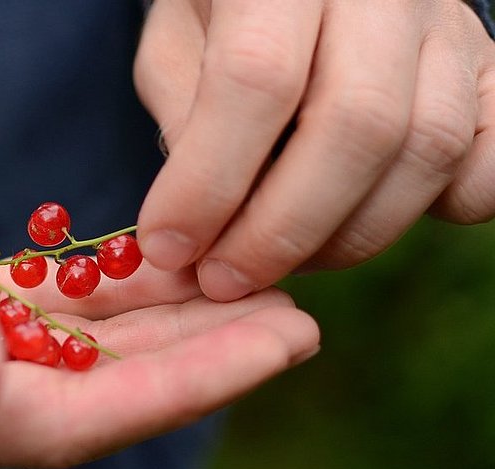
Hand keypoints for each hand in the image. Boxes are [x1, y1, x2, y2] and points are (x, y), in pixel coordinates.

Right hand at [0, 90, 317, 467]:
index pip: (54, 418)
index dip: (170, 390)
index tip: (274, 346)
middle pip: (79, 402)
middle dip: (193, 368)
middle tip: (298, 323)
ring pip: (65, 365)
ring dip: (160, 337)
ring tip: (254, 298)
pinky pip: (30, 327)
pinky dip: (98, 305)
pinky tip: (158, 274)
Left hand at [135, 0, 494, 300]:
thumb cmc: (226, 15)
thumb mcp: (174, 46)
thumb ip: (182, 119)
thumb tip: (193, 226)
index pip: (258, 78)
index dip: (209, 181)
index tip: (169, 246)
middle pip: (357, 124)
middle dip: (280, 230)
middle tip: (223, 278)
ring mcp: (449, 30)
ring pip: (427, 150)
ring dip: (345, 236)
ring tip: (279, 258)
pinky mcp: (488, 76)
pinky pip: (489, 169)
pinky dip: (439, 214)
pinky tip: (362, 222)